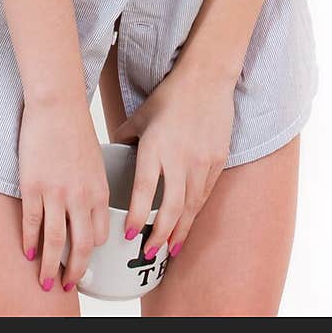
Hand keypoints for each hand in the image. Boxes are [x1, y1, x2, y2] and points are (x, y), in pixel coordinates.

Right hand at [18, 94, 109, 291]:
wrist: (57, 104)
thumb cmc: (76, 129)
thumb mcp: (96, 162)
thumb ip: (93, 189)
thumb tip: (86, 212)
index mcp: (100, 190)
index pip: (101, 235)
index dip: (92, 253)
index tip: (85, 263)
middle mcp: (81, 196)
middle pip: (81, 246)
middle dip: (75, 271)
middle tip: (68, 286)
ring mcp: (56, 193)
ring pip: (55, 241)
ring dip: (51, 267)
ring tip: (46, 282)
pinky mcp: (33, 186)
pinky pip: (32, 223)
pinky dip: (30, 242)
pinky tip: (28, 252)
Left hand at [108, 61, 235, 257]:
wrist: (208, 78)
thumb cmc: (170, 95)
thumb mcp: (140, 116)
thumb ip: (125, 138)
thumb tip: (113, 157)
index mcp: (155, 146)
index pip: (145, 190)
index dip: (138, 217)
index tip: (129, 236)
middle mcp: (179, 157)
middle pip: (171, 207)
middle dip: (160, 236)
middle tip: (149, 254)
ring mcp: (202, 161)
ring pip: (191, 206)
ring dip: (180, 230)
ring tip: (170, 249)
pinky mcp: (218, 160)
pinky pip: (206, 193)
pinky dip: (195, 211)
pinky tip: (188, 223)